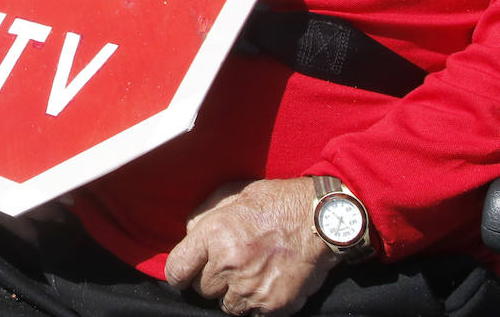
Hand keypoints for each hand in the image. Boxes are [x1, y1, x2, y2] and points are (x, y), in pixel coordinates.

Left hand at [164, 178, 337, 316]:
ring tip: (248, 273)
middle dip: (210, 279)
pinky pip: (251, 314)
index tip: (184, 274)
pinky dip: (254, 303)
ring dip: (232, 294)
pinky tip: (264, 282)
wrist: (321, 220)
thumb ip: (203, 216)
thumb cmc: (276, 203)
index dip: (179, 274)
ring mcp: (251, 288)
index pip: (177, 270)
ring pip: (225, 306)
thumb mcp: (233, 195)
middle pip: (202, 290)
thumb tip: (188, 236)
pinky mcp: (273, 305)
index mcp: (214, 235)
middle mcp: (230, 264)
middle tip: (228, 265)